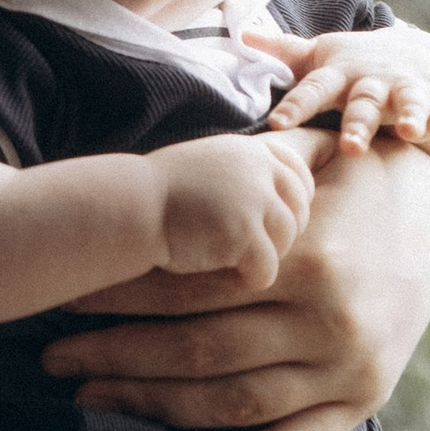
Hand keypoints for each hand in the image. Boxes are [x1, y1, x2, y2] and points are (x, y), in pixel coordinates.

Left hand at [39, 139, 429, 430]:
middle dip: (117, 355)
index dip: (122, 297)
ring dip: (152, 406)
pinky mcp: (361, 405)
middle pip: (201, 351)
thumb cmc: (344, 176)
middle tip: (51, 357)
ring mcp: (347, 372)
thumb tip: (153, 174)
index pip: (193, 289)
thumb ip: (240, 176)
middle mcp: (328, 323)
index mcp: (307, 260)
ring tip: (87, 397)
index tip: (66, 296)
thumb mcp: (303, 161)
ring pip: (232, 403)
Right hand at [148, 131, 316, 285]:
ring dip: (264, 257)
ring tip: (233, 262)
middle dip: (281, 234)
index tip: (280, 221)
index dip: (297, 202)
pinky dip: (250, 279)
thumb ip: (241, 174)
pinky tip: (229, 278)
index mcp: (249, 151)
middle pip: (298, 210)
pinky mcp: (245, 234)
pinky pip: (267, 269)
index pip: (298, 174)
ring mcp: (254, 201)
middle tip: (252, 249)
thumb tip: (274, 200)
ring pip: (286, 241)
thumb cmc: (159, 192)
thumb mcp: (206, 165)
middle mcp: (258, 170)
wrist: (130, 206)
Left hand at [255, 24, 429, 182]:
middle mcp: (374, 81)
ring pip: (412, 103)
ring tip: (411, 133)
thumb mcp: (318, 56)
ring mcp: (408, 90)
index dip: (295, 106)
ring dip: (413, 116)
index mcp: (339, 74)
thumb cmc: (349, 64)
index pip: (312, 88)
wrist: (409, 52)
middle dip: (358, 122)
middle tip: (350, 145)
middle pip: (364, 101)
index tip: (276, 126)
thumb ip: (283, 51)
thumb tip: (241, 31)